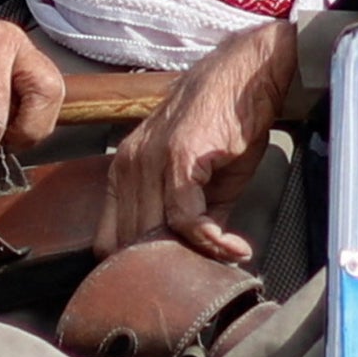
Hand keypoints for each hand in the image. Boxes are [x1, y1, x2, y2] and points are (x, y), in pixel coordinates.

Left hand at [104, 21, 295, 263]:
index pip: (109, 237)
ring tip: (224, 261)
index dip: (135, 267)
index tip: (168, 281)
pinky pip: (186, 218)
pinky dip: (212, 239)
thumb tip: (196, 263)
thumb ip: (194, 221)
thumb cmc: (227, 123)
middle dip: (164, 269)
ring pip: (153, 234)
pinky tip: (234, 247)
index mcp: (125, 171)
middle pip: (128, 242)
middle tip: (201, 280)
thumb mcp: (204, 181)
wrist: (249, 75)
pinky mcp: (179, 159)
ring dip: (190, 257)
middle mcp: (129, 165)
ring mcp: (151, 161)